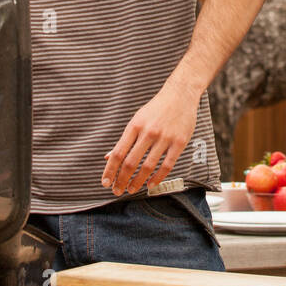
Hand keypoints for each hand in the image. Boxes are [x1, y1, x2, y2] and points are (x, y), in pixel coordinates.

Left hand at [102, 81, 200, 195]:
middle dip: (122, 180)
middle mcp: (148, 132)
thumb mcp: (137, 120)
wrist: (180, 95)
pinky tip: (150, 185)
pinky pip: (167, 165)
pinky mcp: (179, 143)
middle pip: (131, 162)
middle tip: (117, 190)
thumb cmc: (156, 109)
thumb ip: (124, 140)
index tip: (105, 182)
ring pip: (148, 166)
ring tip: (131, 190)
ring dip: (137, 182)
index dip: (110, 170)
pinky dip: (157, 178)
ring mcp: (164, 138)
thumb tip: (109, 157)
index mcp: (135, 126)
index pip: (118, 153)